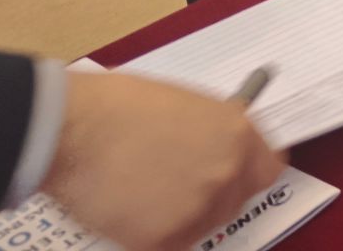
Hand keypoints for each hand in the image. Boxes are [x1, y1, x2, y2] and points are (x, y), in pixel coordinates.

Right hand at [40, 72, 283, 250]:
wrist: (74, 129)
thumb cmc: (119, 107)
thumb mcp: (184, 106)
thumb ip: (210, 134)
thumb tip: (215, 151)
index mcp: (237, 134)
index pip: (267, 169)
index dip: (246, 173)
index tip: (231, 176)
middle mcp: (227, 173)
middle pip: (234, 201)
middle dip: (209, 196)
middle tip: (173, 187)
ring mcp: (199, 209)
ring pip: (201, 226)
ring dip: (179, 217)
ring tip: (141, 193)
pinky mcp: (164, 239)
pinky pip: (167, 245)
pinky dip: (149, 236)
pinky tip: (127, 210)